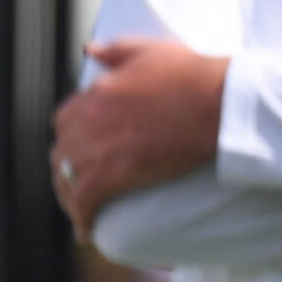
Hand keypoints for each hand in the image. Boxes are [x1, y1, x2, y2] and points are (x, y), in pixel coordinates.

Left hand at [50, 40, 228, 241]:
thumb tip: (88, 50)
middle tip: (81, 186)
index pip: (65, 119)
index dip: (72, 137)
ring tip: (82, 211)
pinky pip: (84, 202)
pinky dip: (81, 219)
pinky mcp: (113, 175)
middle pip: (62, 152)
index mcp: (96, 92)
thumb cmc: (195, 74)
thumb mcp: (152, 50)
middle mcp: (89, 120)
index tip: (84, 150)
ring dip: (70, 197)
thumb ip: (116, 49)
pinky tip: (86, 232)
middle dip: (67, 170)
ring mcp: (98, 148)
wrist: (219, 101)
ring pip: (67, 180)